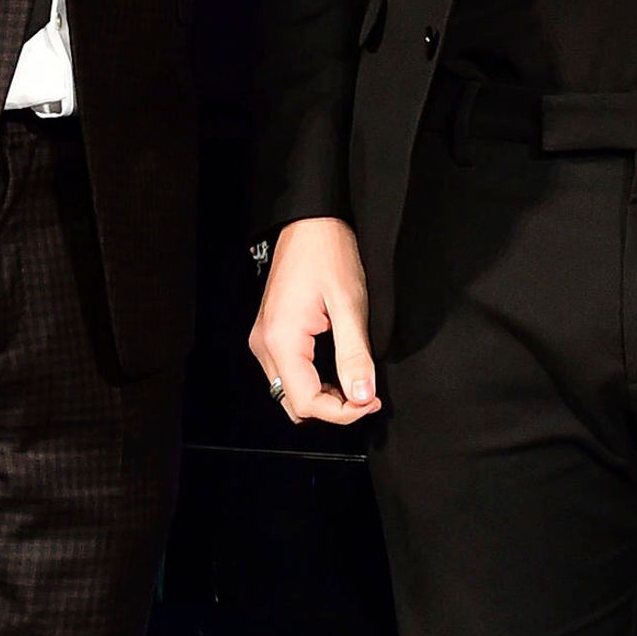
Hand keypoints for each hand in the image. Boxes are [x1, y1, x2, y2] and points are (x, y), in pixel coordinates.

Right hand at [247, 217, 379, 424]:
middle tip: (368, 395)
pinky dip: (313, 381)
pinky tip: (338, 370)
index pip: (306, 402)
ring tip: (357, 383)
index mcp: (281, 340)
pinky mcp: (271, 333)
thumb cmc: (329, 253)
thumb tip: (362, 397)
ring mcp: (264, 339)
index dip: (342, 413)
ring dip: (323, 396)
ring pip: (289, 392)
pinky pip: (288, 373)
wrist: (311, 222)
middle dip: (332, 408)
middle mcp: (264, 345)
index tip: (371, 403)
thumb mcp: (350, 305)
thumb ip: (354, 355)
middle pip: (294, 403)